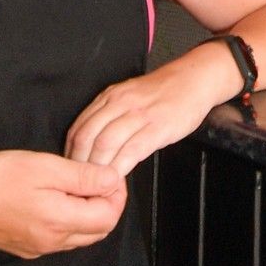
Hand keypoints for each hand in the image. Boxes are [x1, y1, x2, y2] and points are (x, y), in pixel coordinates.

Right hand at [0, 149, 127, 258]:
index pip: (109, 217)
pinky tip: (55, 201)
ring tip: (77, 187)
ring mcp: (38, 249)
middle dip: (106, 206)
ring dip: (88, 215)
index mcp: (61, 222)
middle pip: (98, 231)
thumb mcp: (45, 167)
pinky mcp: (24, 248)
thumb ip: (83, 177)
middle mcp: (53, 242)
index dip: (117, 195)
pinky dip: (68, 222)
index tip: (110, 175)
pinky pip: (59, 240)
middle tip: (98, 179)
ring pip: (79, 237)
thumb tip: (113, 181)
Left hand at [65, 63, 221, 176]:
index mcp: (110, 96)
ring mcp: (139, 114)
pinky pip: (132, 150)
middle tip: (80, 184)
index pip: (79, 127)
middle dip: (79, 164)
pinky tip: (117, 180)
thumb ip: (110, 116)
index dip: (70, 153)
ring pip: (105, 144)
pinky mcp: (158, 126)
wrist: (195, 78)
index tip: (71, 171)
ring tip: (96, 186)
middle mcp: (120, 102)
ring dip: (97, 169)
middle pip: (87, 137)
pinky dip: (120, 168)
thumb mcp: (129, 96)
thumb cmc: (164, 92)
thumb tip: (92, 146)